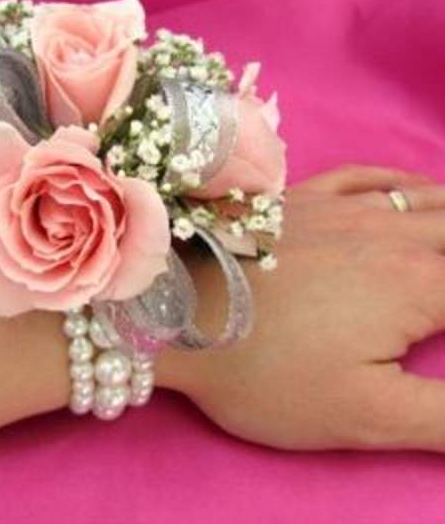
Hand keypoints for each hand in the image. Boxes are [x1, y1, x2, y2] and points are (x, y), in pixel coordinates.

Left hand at [157, 165, 444, 450]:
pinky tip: (413, 188)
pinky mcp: (301, 199)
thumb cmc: (264, 373)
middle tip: (442, 298)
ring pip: (428, 198)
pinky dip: (404, 181)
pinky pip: (367, 175)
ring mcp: (342, 208)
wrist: (174, 318)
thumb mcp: (367, 416)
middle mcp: (391, 234)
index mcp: (418, 285)